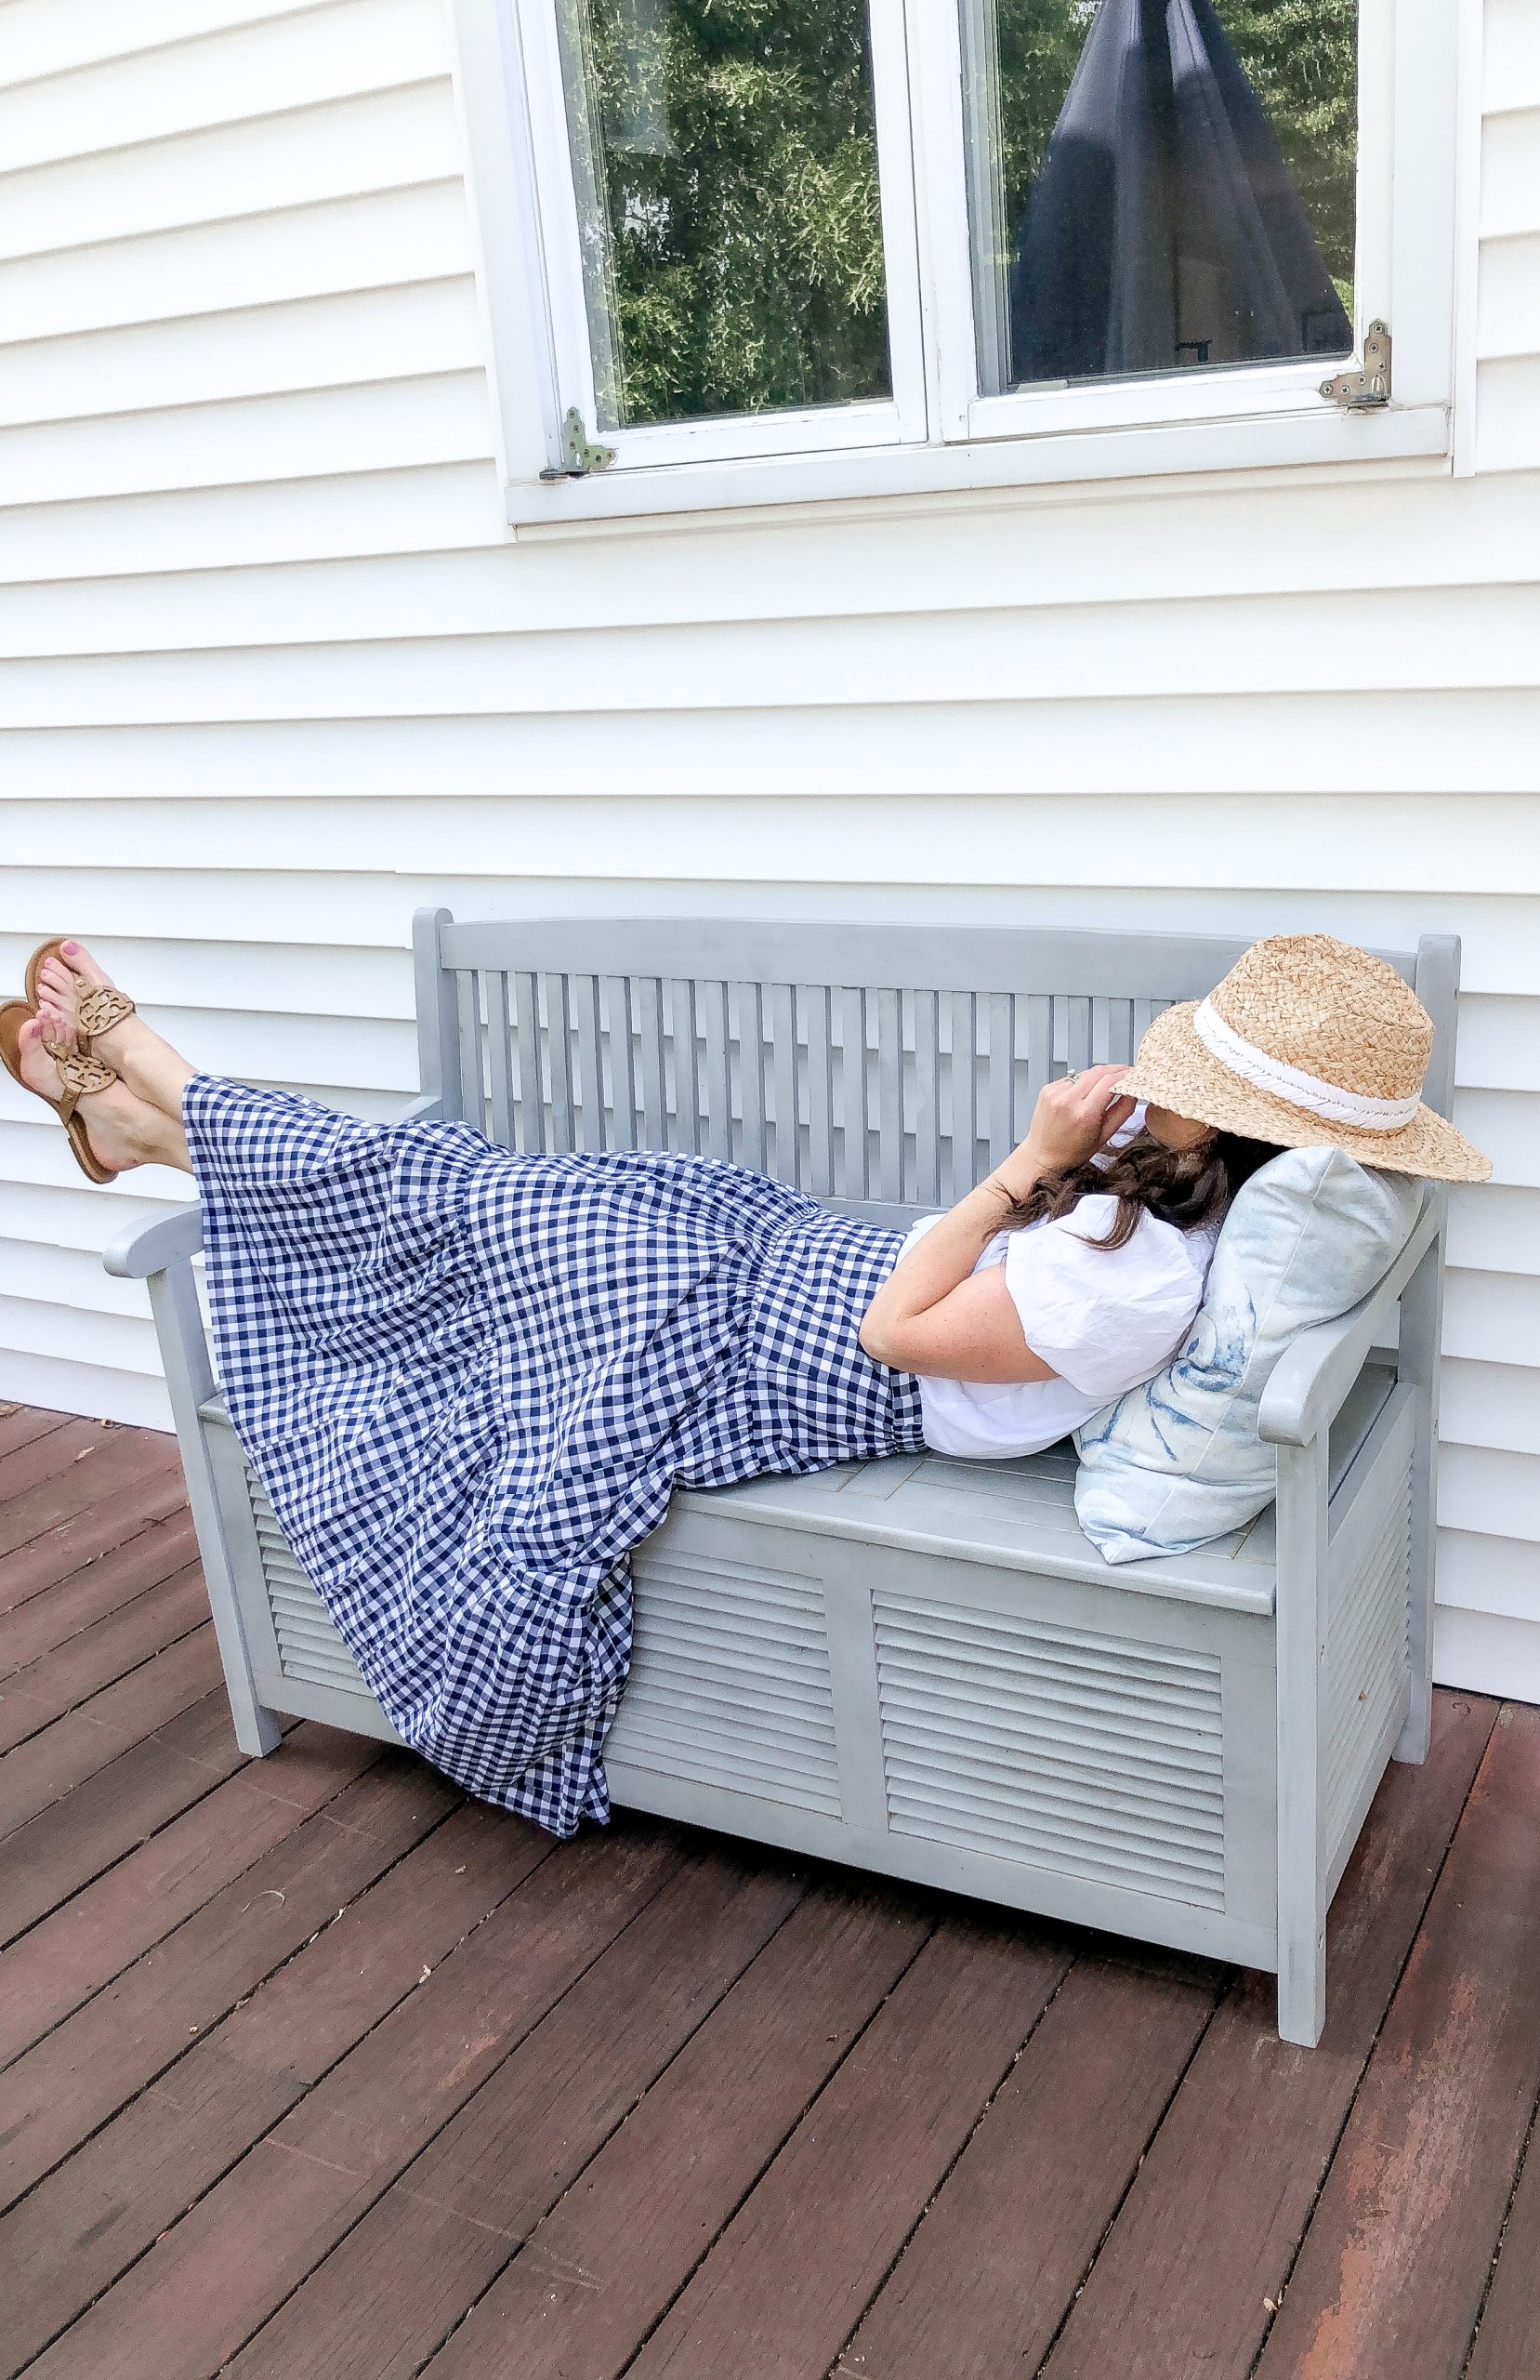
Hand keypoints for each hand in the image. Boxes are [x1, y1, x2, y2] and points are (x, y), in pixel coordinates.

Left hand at [1005, 1063, 1136, 1186]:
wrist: (1042, 1155)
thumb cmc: (1072, 1151)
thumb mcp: (1105, 1136)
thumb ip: (1123, 1111)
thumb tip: (1134, 1092)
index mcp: (1085, 1114)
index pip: (1110, 1081)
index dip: (1126, 1075)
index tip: (1134, 1075)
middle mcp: (1068, 1100)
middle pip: (1099, 1071)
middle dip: (1116, 1070)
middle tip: (1125, 1074)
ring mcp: (1055, 1093)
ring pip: (1085, 1073)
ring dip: (1098, 1076)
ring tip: (1103, 1088)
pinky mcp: (1047, 1089)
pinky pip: (1072, 1078)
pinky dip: (1082, 1082)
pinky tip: (1082, 1095)